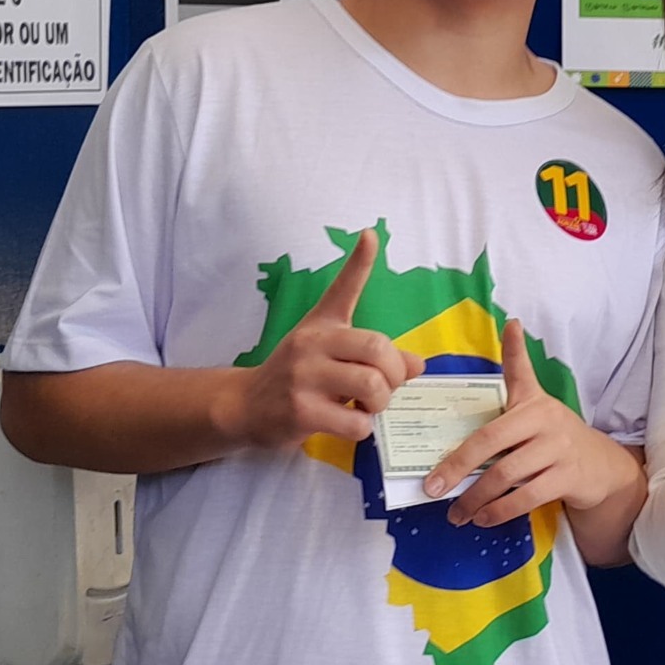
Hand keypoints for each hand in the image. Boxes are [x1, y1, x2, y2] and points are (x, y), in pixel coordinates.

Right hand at [221, 231, 424, 448]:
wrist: (246, 406)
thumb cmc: (295, 374)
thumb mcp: (327, 351)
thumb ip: (372, 354)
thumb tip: (418, 364)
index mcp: (322, 326)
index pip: (344, 288)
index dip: (360, 262)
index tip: (370, 236)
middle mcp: (312, 344)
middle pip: (378, 349)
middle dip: (394, 375)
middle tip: (385, 388)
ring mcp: (304, 377)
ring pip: (372, 386)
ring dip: (379, 404)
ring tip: (366, 407)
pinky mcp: (300, 411)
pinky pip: (355, 422)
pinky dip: (362, 428)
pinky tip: (347, 424)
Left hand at [425, 318, 643, 527]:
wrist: (601, 466)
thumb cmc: (554, 435)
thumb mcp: (536, 401)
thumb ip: (516, 370)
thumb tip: (510, 323)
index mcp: (532, 401)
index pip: (508, 389)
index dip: (508, 360)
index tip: (506, 334)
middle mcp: (546, 420)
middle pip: (491, 443)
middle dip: (457, 468)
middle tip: (433, 489)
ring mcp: (558, 450)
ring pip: (506, 476)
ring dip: (476, 499)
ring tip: (458, 514)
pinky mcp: (567, 478)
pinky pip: (526, 497)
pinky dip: (500, 511)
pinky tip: (484, 518)